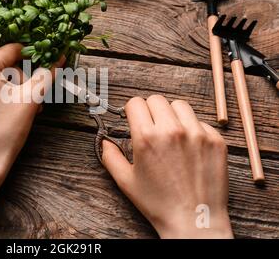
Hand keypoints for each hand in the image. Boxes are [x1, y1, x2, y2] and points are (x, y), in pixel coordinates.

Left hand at [0, 43, 63, 237]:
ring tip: (23, 108)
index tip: (44, 65)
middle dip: (21, 80)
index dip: (31, 56)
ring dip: (11, 89)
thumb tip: (58, 57)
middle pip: (2, 65)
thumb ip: (45, 74)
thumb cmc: (7, 130)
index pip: (11, 50)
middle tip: (34, 99)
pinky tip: (6, 110)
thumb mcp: (30, 99)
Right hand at [102, 95, 232, 238]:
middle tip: (151, 126)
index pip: (135, 103)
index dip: (131, 110)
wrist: (194, 220)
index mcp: (147, 138)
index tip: (134, 119)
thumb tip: (104, 141)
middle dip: (150, 110)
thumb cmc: (159, 203)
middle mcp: (172, 131)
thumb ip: (110, 157)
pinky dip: (192, 128)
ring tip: (171, 133)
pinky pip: (200, 121)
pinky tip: (188, 147)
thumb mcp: (126, 181)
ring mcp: (197, 133)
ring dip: (172, 115)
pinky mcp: (215, 140)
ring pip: (180, 105)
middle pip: (156, 99)